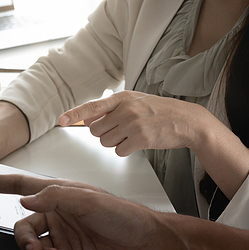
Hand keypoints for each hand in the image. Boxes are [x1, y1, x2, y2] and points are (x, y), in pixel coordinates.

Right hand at [0, 175, 161, 249]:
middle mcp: (57, 216)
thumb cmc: (125, 216)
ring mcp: (62, 239)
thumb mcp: (88, 200)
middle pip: (22, 227)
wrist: (147, 245)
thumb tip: (26, 199)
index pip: (22, 186)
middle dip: (23, 240)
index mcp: (59, 196)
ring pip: (30, 248)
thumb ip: (54, 198)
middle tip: (35, 247)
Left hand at [59, 91, 217, 156]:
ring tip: (132, 135)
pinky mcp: (141, 138)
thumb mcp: (135, 103)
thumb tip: (88, 120)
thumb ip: (111, 110)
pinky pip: (119, 151)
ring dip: (115, 143)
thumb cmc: (159, 112)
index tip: (62, 120)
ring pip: (106, 142)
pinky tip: (139, 142)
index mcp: (123, 98)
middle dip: (105, 134)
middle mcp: (126, 109)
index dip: (75, 114)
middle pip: (96, 131)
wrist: (186, 120)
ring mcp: (133, 123)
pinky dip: (126, 150)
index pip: (93, 107)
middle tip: (122, 131)